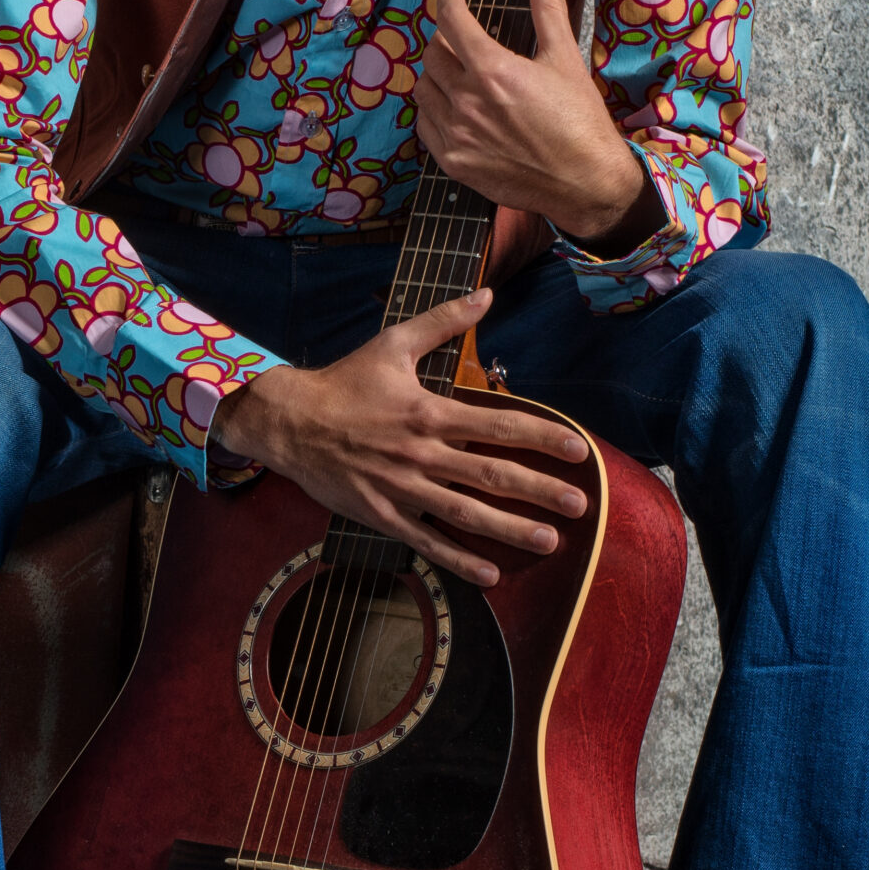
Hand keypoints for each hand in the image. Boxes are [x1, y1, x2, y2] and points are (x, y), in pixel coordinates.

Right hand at [210, 288, 592, 586]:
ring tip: (550, 541)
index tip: (577, 450)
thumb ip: (443, 320)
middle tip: (581, 504)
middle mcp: (421, 453)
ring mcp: (402, 488)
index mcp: (429, 412)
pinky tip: (491, 575)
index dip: (542, 437)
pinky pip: (426, 541)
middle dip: (540, 490)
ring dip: (511, 530)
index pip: (499, 424)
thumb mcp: (393, 344)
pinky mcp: (382, 514)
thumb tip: (486, 294)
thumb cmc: (344, 382)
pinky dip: (458, 560)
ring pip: (466, 513)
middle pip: (492, 474)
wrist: (288, 421)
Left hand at [418, 0, 650, 243]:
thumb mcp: (566, 58)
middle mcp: (467, 101)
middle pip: (433, 54)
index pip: (451, 21)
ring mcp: (456, 134)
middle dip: (445, 38)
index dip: (448, 0)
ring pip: (424, 89)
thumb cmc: (580, 119)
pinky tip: (453, 107)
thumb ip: (548, 10)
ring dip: (436, 74)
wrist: (586, 181)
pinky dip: (433, 109)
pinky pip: (425, 125)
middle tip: (462, 38)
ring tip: (457, 72)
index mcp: (494, 71)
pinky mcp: (453, 162)